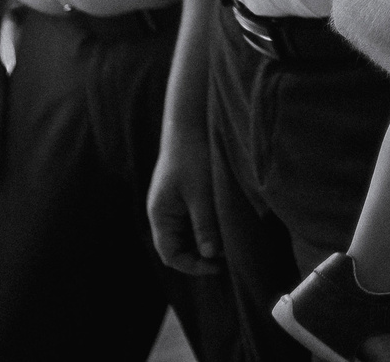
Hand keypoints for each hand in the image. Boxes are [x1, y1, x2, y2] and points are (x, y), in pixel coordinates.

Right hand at [148, 111, 225, 275]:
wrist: (192, 123)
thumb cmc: (193, 157)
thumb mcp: (201, 194)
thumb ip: (204, 225)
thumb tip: (210, 255)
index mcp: (160, 215)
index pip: (171, 256)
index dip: (193, 266)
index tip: (219, 265)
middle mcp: (163, 213)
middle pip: (179, 248)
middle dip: (201, 255)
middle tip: (229, 256)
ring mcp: (173, 204)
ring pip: (188, 235)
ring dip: (206, 240)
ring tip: (229, 241)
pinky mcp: (184, 195)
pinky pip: (194, 220)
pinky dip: (208, 227)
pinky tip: (225, 224)